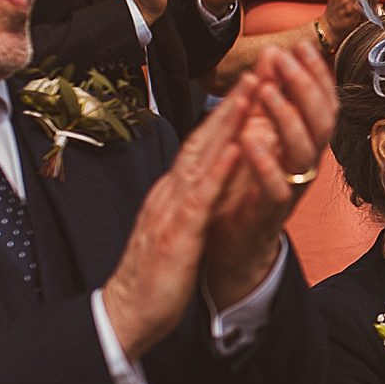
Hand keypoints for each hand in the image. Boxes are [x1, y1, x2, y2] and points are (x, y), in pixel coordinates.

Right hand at [100, 89, 253, 358]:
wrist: (126, 313)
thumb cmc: (154, 275)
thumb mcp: (175, 229)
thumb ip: (187, 202)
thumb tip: (202, 180)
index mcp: (172, 194)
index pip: (201, 146)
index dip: (225, 115)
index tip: (250, 87)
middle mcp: (170, 193)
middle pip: (203, 140)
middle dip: (231, 104)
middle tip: (258, 70)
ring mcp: (171, 210)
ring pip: (203, 157)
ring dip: (228, 122)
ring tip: (252, 91)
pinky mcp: (177, 234)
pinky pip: (200, 198)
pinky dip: (218, 170)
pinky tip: (235, 148)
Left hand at [201, 41, 340, 306]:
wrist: (232, 244)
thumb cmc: (245, 185)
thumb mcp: (259, 135)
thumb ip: (268, 101)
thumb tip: (274, 56)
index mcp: (303, 143)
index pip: (322, 102)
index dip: (315, 74)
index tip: (300, 45)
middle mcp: (305, 164)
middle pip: (321, 121)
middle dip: (304, 86)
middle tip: (284, 58)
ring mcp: (292, 188)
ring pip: (304, 150)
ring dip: (286, 117)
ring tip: (266, 90)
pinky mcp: (271, 212)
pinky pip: (277, 187)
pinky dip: (265, 162)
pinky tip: (249, 140)